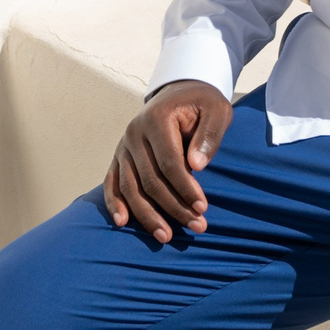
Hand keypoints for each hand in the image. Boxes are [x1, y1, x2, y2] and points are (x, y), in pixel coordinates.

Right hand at [103, 79, 232, 242]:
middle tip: (197, 226)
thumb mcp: (217, 110)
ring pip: (130, 187)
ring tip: (165, 236)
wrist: (179, 92)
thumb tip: (196, 166)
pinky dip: (115, 203)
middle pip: (150, 180)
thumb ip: (209, 134)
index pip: (169, 162)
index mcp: (157, 118)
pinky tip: (123, 222)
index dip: (185, 188)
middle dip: (173, 207)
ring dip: (147, 215)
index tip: (203, 208)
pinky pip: (112, 182)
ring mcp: (123, 145)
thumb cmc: (202, 104)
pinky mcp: (119, 156)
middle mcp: (134, 133)